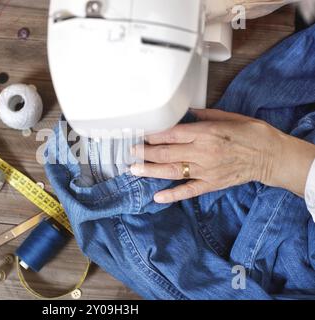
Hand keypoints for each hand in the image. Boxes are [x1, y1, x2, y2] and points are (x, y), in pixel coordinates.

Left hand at [130, 109, 314, 203]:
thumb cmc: (252, 133)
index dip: (151, 135)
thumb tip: (184, 111)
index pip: (170, 134)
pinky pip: (188, 191)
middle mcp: (202, 152)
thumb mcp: (229, 116)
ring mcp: (206, 171)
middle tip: (130, 151)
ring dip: (150, 170)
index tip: (139, 134)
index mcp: (206, 133)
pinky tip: (157, 197)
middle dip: (144, 152)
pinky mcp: (211, 184)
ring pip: (171, 171)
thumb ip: (203, 115)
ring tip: (133, 169)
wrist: (272, 156)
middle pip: (166, 153)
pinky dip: (172, 195)